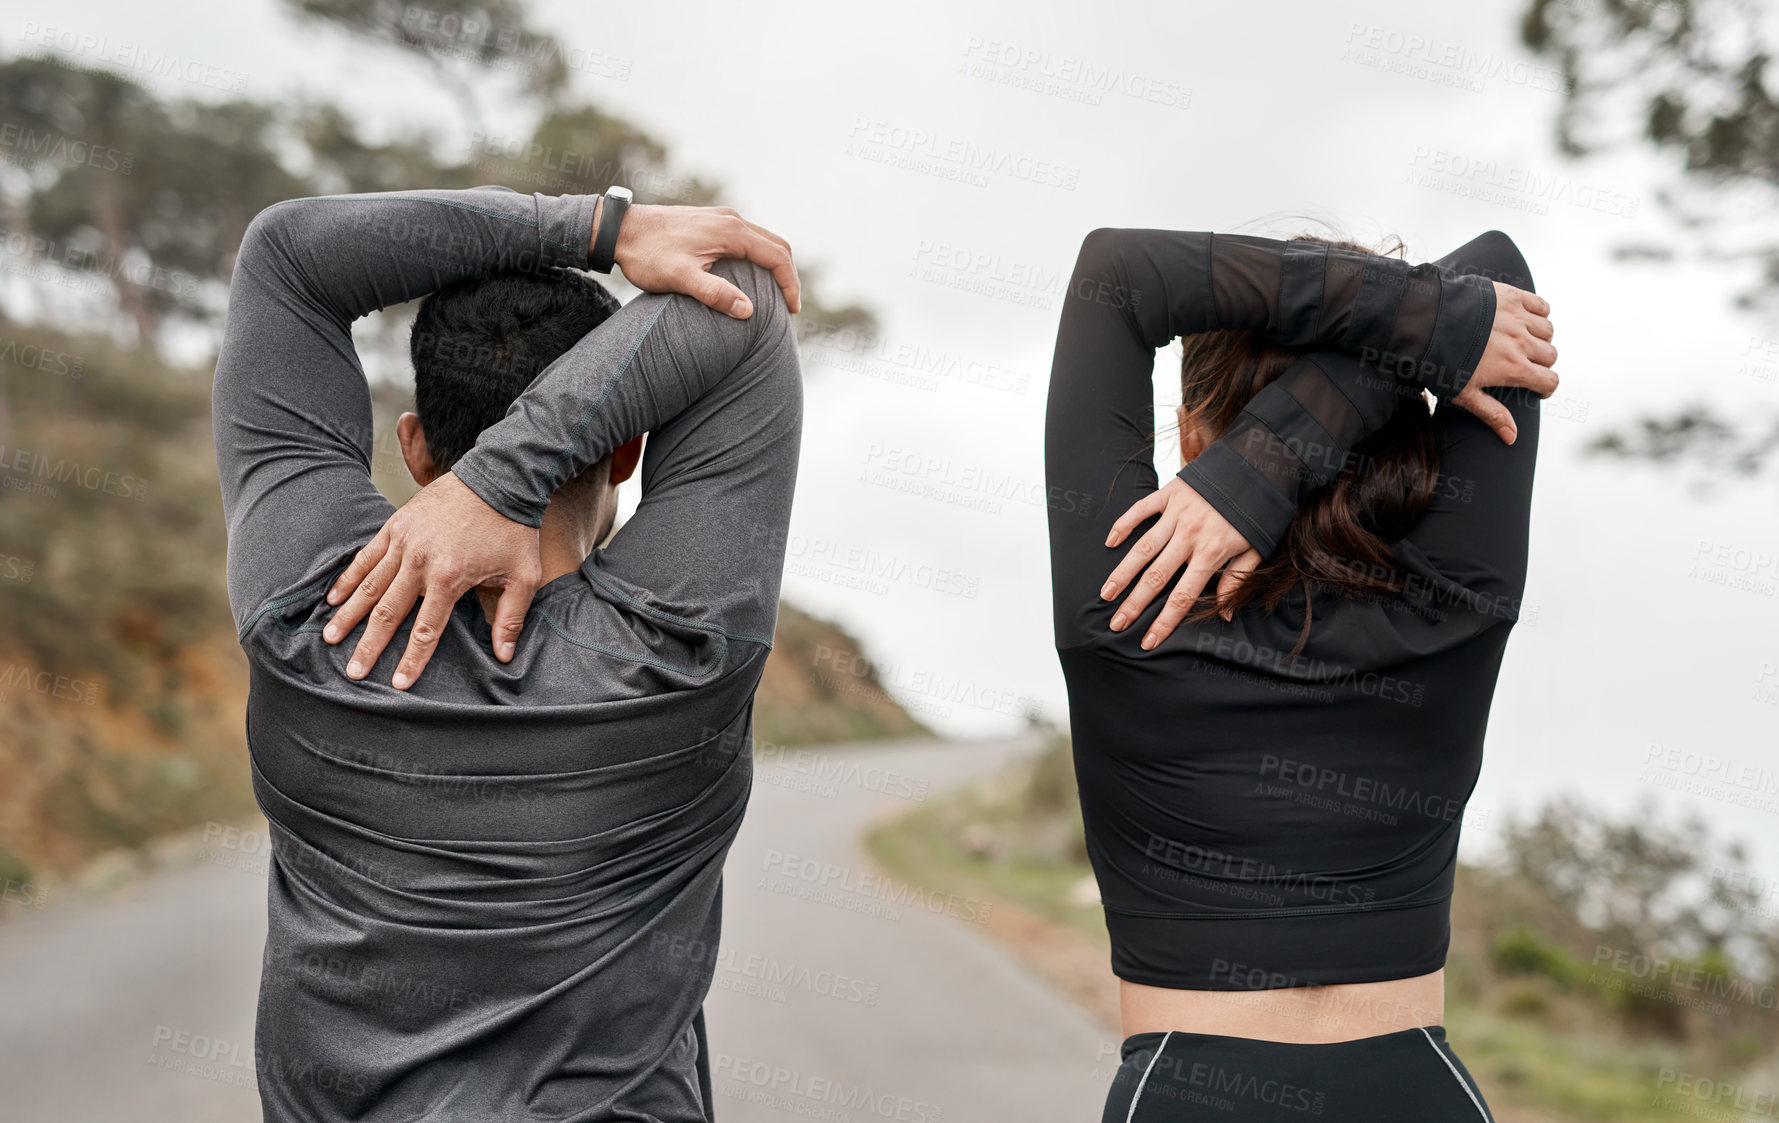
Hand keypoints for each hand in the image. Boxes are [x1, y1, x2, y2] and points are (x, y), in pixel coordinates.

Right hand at [322, 472, 541, 689]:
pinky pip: (366, 556)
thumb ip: (511, 617)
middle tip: (353, 672)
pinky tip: (333, 598)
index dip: (411, 660)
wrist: (500, 477)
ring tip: (331, 638)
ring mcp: (404, 542)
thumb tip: (504, 656)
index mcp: (450, 577)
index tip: (397, 684)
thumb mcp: (523, 575)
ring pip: (370, 586)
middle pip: (388, 613)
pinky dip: (348, 578)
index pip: (426, 629)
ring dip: (348, 614)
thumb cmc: (512, 528)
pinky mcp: (396, 525)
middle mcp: (420, 562)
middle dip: (369, 645)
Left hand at [603, 201, 800, 317]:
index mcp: (731, 231)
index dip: (790, 284)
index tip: (792, 311)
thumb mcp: (681, 278)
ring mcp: (721, 217)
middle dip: (788, 275)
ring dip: (774, 265)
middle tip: (790, 306)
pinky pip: (747, 237)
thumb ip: (715, 293)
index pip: (777, 256)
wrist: (619, 229)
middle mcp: (731, 219)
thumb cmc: (648, 255)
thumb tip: (749, 311)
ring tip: (775, 294)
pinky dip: (758, 257)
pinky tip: (750, 277)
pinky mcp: (711, 221)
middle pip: (776, 245)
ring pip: (762, 240)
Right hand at [1099, 477, 1258, 649]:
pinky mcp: (1170, 493)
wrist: (1260, 467)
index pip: (1182, 596)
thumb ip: (1235, 580)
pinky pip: (1141, 510)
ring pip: (1143, 547)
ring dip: (1122, 572)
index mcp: (1212, 553)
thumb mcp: (1255, 549)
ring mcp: (1177, 513)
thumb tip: (1224, 615)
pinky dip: (1124, 525)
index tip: (1148, 641)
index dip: (1164, 621)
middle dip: (1134, 603)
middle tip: (1116, 624)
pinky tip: (1110, 542)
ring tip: (1106, 593)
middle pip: (1156, 576)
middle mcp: (1190, 535)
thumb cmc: (1258, 513)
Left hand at [1453, 283, 1557, 442]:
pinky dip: (1540, 312)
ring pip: (1548, 330)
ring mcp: (1518, 318)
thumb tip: (1513, 438)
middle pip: (1550, 355)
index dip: (1546, 388)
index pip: (1549, 381)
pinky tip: (1526, 320)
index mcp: (1514, 368)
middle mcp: (1522, 342)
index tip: (1537, 389)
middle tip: (1526, 365)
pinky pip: (1540, 304)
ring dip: (1541, 339)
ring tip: (1525, 343)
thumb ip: (1492, 413)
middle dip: (1542, 364)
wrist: (1425, 323)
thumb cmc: (1440, 363)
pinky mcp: (1510, 296)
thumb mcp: (1464, 394)